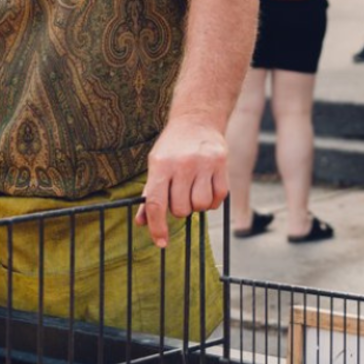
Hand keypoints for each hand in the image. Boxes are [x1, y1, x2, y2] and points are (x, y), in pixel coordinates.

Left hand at [135, 118, 229, 247]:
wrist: (197, 120)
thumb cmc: (172, 147)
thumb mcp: (155, 164)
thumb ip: (149, 194)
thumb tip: (141, 222)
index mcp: (161, 164)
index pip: (156, 203)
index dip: (157, 226)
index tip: (160, 242)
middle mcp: (182, 164)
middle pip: (180, 208)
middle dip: (179, 209)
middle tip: (180, 194)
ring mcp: (203, 164)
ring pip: (200, 206)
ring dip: (196, 205)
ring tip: (193, 190)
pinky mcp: (221, 165)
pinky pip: (218, 199)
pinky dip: (213, 200)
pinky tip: (207, 187)